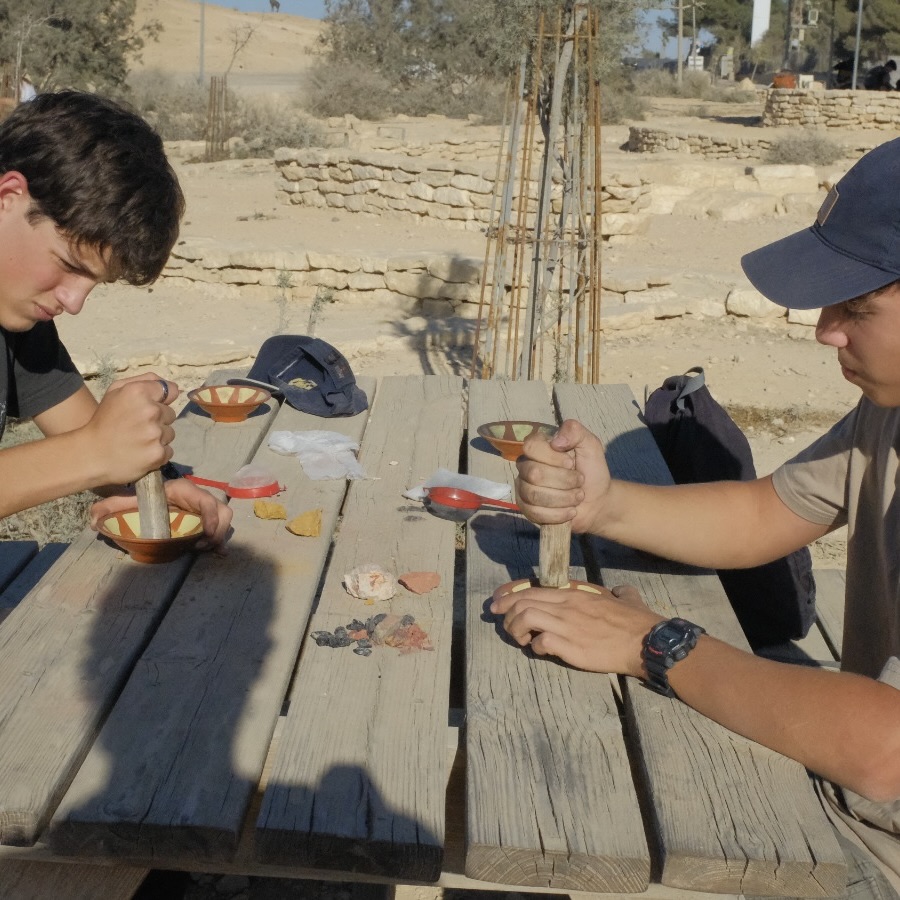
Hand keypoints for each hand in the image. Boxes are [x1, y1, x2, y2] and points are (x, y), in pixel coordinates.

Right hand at [84, 374, 177, 484]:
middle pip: (171, 413)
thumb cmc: (104, 420)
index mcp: (138, 392)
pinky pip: (168, 450)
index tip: (155, 405)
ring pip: (170, 433)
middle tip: (138, 426)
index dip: (163, 399)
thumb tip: (171, 385)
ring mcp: (155, 434)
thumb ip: (144, 381)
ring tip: (139, 440)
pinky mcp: (158, 453)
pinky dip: (157, 452)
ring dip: (158, 437)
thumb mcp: (116, 391)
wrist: (92, 454)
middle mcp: (150, 411)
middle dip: (158, 419)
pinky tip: (142, 452)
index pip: (170, 390)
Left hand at [90, 479, 232, 548]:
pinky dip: (221, 539)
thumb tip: (92, 521)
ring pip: (225, 517)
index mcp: (183, 491)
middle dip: (216, 530)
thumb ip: (110, 507)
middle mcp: (198, 497)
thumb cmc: (141, 498)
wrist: (149, 494)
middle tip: (201, 546)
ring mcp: (204, 508)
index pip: (206, 501)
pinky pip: (222, 525)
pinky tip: (218, 553)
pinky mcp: (206, 518)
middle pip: (222, 510)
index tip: (202, 536)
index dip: (210, 518)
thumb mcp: (126, 501)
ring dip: (219, 535)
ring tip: (204, 549)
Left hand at [490, 581, 659, 674]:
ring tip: (522, 639)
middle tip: (500, 621)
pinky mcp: (571, 646)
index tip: (497, 601)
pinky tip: (540, 650)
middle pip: (522, 602)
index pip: (532, 588)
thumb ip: (620, 593)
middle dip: (505, 612)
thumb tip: (623, 592)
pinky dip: (534, 646)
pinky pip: (540, 641)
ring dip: (516, 629)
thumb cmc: (637, 621)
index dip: (509, 594)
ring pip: (525, 617)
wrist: (646, 641)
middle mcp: (567, 605)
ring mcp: (568, 625)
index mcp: (574, 593)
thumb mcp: (626, 599)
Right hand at [516, 419, 610, 532]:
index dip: (553, 457)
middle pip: (534, 474)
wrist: (598, 501)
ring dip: (564, 498)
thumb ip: (575, 432)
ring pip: (534, 495)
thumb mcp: (591, 445)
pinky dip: (559, 514)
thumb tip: (555, 441)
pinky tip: (570, 511)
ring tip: (577, 497)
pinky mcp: (527, 509)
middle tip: (579, 482)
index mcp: (538, 447)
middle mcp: (526, 466)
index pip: (531, 446)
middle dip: (564, 481)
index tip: (571, 463)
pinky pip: (535, 513)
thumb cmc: (592, 471)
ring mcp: (524, 488)